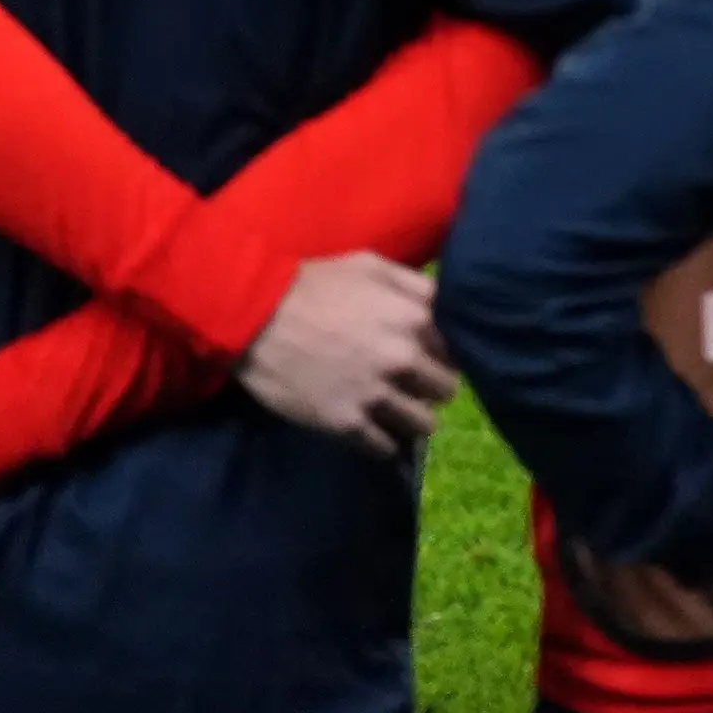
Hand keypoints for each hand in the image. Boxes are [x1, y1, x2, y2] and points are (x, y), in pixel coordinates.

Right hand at [236, 252, 455, 458]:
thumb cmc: (315, 284)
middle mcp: (404, 360)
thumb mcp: (371, 265)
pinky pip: (385, 447)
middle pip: (445, 390)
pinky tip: (374, 430)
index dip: (443, 354)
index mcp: (414, 318)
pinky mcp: (347, 423)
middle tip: (412, 386)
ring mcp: (376, 395)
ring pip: (423, 425)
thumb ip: (414, 285)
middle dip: (431, 387)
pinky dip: (384, 442)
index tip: (430, 357)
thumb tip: (444, 304)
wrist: (255, 316)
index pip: (456, 350)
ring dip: (413, 419)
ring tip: (396, 412)